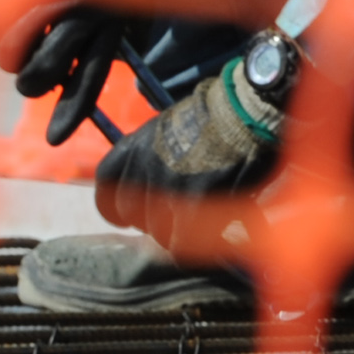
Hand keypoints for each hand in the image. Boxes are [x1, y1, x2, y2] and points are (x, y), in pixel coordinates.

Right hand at [0, 0, 165, 144]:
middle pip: (43, 75)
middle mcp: (93, 14)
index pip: (91, 79)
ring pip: (18, 53)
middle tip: (20, 67)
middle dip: (26, 78)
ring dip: (7, 51)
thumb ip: (80, 32)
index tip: (57, 142)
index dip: (71, 111)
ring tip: (7, 39)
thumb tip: (55, 76)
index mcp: (113, 21)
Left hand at [94, 54, 285, 243]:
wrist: (246, 108)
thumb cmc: (219, 111)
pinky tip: (217, 237)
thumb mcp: (174, 124)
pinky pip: (182, 241)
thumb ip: (158, 153)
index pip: (106, 184)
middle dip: (153, 221)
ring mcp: (167, 189)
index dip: (115, 205)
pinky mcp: (192, 206)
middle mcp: (143, 168)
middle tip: (178, 218)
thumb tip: (160, 174)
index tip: (127, 216)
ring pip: (160, 233)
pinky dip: (196, 245)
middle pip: (134, 215)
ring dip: (179, 233)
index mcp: (135, 145)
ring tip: (203, 227)